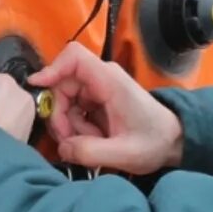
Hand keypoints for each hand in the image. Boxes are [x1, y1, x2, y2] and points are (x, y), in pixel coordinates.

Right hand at [28, 42, 182, 174]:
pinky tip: (95, 141)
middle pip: (62, 84)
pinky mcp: (97, 99)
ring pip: (66, 99)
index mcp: (110, 81)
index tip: (38, 88)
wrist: (174, 141)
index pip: (74, 57)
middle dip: (60, 115)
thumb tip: (62, 148)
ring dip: (71, 125)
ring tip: (93, 144)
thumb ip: (89, 152)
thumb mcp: (124, 154)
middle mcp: (102, 78)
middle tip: (71, 142)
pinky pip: (74, 108)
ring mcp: (99, 88)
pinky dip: (77, 127)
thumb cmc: (155, 142)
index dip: (52, 68)